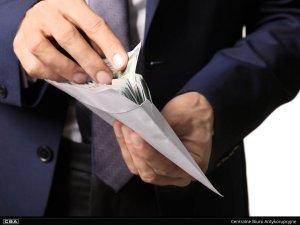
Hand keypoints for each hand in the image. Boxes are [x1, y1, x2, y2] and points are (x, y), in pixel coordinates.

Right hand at [13, 0, 127, 83]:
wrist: (39, 19)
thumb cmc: (68, 22)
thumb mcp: (85, 23)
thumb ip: (98, 40)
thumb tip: (114, 63)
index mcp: (69, 3)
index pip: (93, 24)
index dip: (109, 45)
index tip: (121, 63)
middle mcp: (47, 12)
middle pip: (68, 37)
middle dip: (90, 61)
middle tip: (104, 78)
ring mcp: (30, 28)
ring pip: (45, 51)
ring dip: (68, 69)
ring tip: (82, 78)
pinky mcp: (19, 45)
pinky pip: (34, 65)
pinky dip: (52, 75)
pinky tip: (63, 75)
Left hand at [113, 92, 213, 185]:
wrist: (195, 110)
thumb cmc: (195, 113)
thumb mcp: (183, 116)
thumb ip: (163, 128)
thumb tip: (140, 130)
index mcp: (192, 166)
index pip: (166, 167)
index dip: (148, 154)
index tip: (136, 136)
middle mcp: (177, 174)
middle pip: (149, 172)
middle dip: (135, 150)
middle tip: (127, 128)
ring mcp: (162, 170)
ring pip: (138, 168)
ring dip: (127, 147)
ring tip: (122, 126)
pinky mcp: (151, 163)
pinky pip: (135, 160)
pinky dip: (126, 146)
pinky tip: (121, 130)